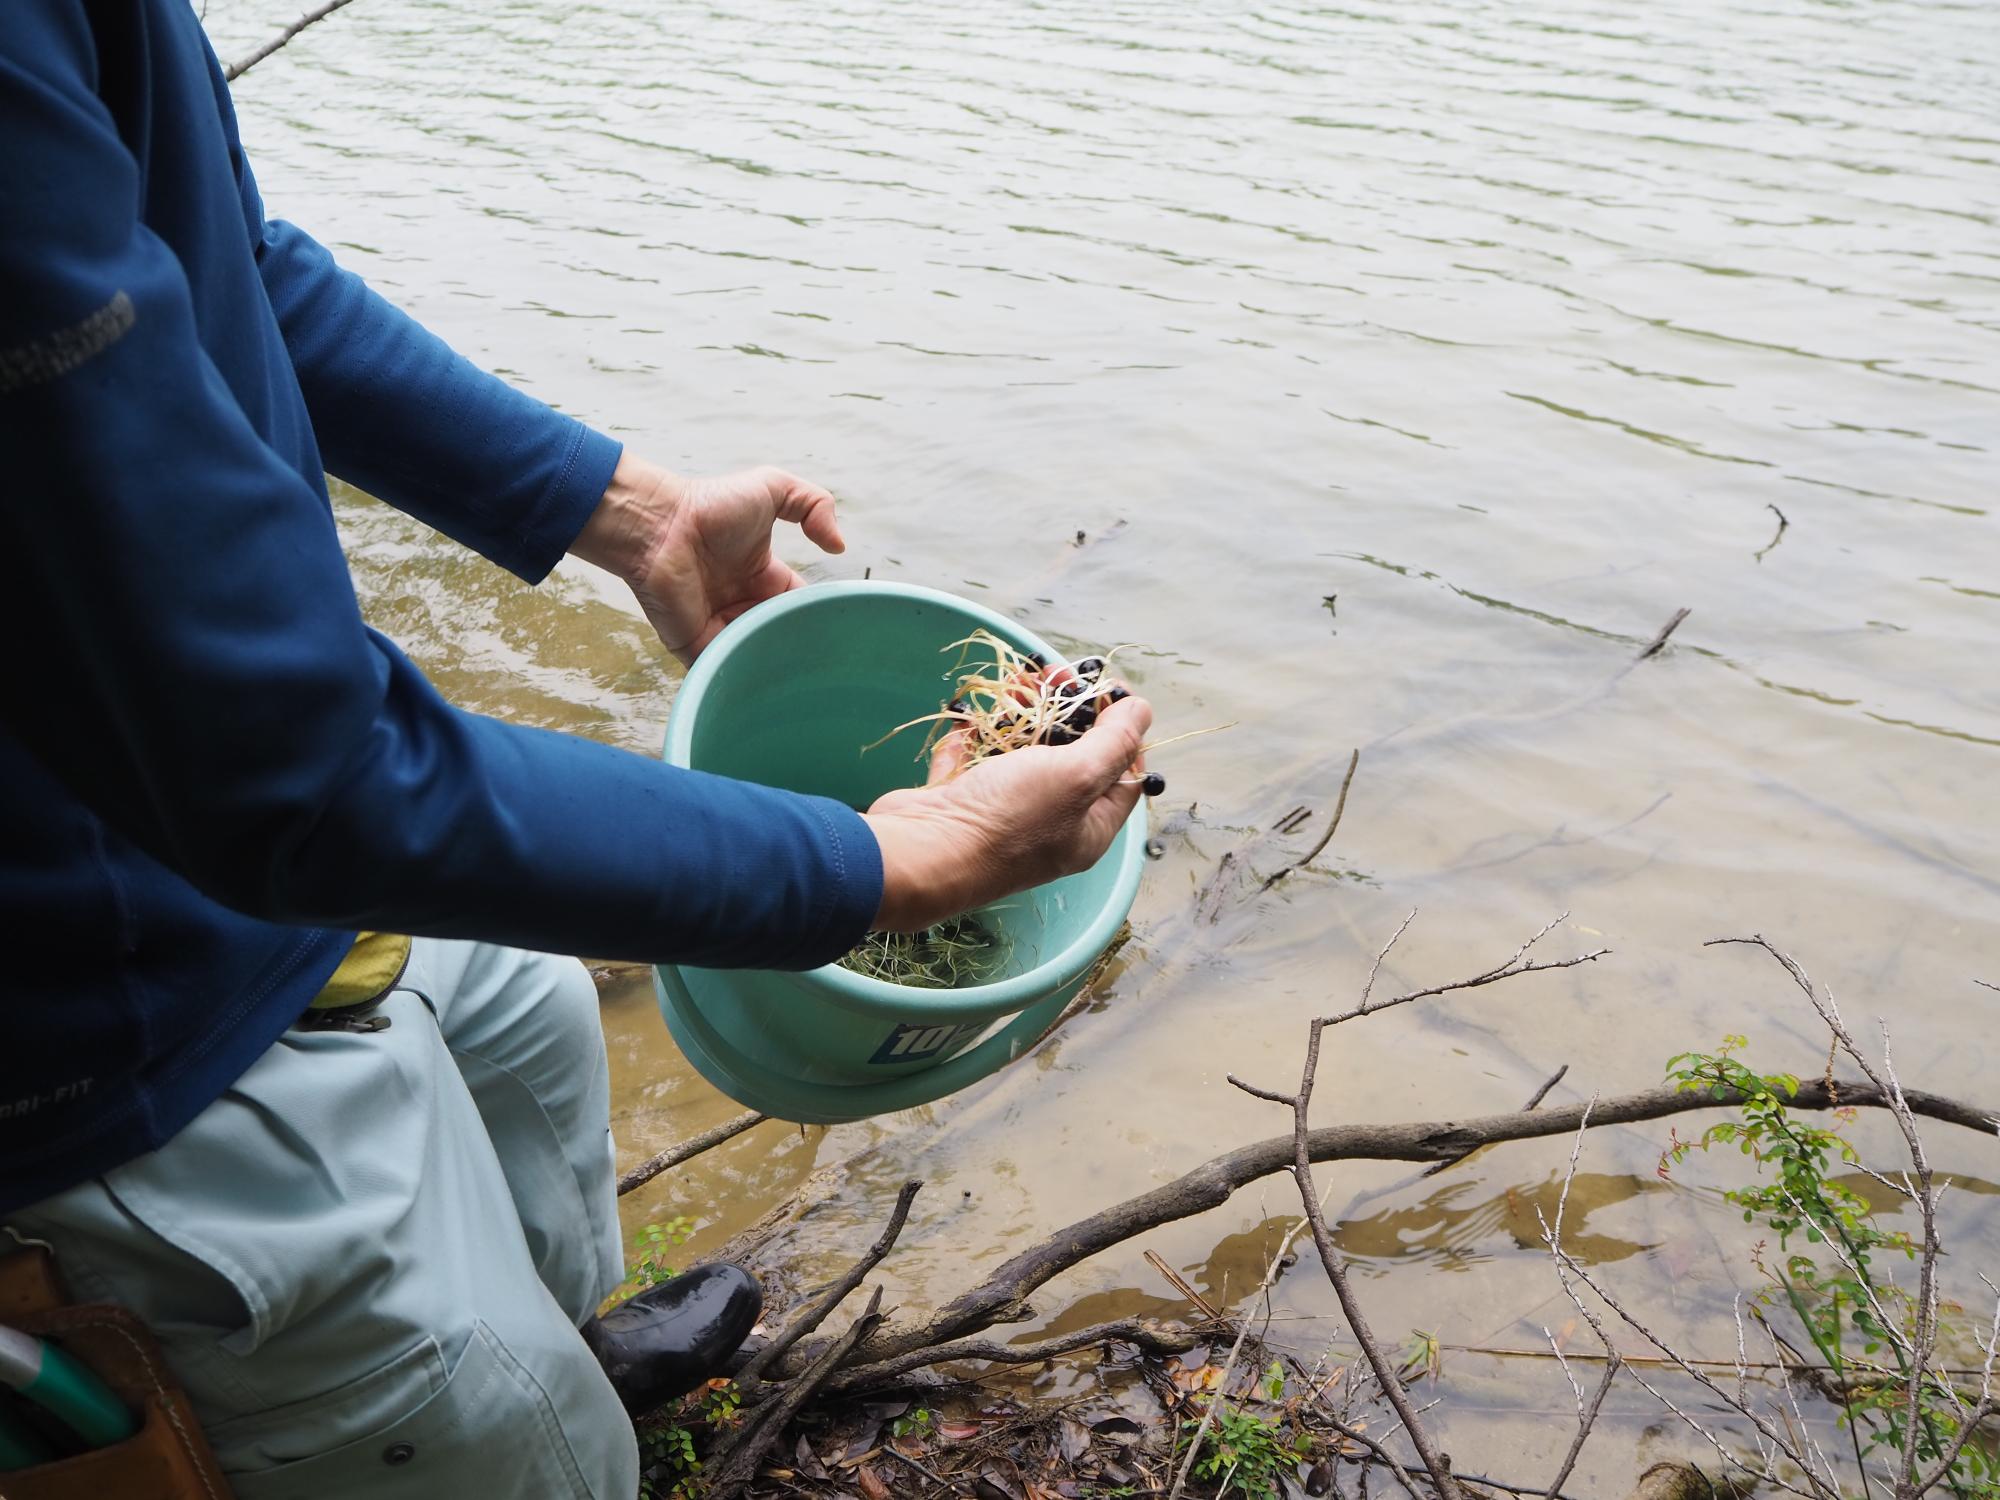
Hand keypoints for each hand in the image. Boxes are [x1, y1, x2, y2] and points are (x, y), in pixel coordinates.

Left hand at [572, 453, 844, 662]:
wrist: (658, 526)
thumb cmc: (708, 505)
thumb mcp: (773, 487)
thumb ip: (814, 504)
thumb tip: (840, 547)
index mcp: (764, 578)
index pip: (799, 606)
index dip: (816, 616)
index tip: (837, 629)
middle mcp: (743, 605)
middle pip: (781, 636)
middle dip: (800, 647)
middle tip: (823, 662)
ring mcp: (720, 628)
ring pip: (757, 657)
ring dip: (775, 664)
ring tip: (800, 678)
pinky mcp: (696, 647)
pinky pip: (725, 670)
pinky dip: (743, 678)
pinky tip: (765, 683)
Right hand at [861, 694, 1152, 930]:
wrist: (923, 853)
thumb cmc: (1008, 820)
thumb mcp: (1077, 775)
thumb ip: (1114, 741)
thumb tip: (1143, 711)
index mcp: (1088, 828)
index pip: (1123, 775)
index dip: (1122, 731)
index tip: (1107, 690)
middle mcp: (1051, 825)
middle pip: (1071, 757)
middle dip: (1065, 712)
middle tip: (1053, 676)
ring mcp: (1004, 815)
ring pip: (1021, 754)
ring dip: (1019, 716)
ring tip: (1014, 684)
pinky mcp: (962, 803)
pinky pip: (974, 762)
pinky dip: (974, 737)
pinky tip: (970, 719)